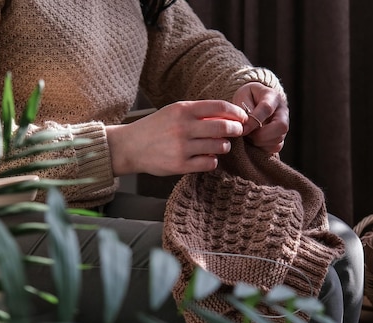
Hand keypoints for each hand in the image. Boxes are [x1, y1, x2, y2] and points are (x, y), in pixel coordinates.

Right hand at [106, 100, 247, 175]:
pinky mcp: (180, 165)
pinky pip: (209, 163)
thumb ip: (197, 112)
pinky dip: (213, 160)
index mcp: (182, 110)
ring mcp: (182, 147)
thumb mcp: (173, 112)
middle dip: (235, 129)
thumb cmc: (155, 128)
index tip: (242, 117)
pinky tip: (208, 157)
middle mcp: (183, 127)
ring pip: (219, 146)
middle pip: (223, 127)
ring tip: (219, 145)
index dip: (236, 112)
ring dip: (224, 146)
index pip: (218, 107)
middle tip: (237, 131)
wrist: (130, 147)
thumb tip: (227, 116)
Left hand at [232, 82, 288, 153]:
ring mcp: (284, 125)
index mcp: (272, 97)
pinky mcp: (281, 137)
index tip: (243, 128)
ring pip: (278, 139)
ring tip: (249, 136)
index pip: (267, 108)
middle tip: (248, 135)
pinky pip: (275, 147)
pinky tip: (254, 140)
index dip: (254, 121)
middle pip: (281, 126)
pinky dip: (262, 147)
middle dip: (262, 135)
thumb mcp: (242, 96)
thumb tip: (246, 125)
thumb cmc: (247, 98)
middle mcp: (283, 111)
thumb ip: (243, 108)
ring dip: (260, 142)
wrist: (254, 102)